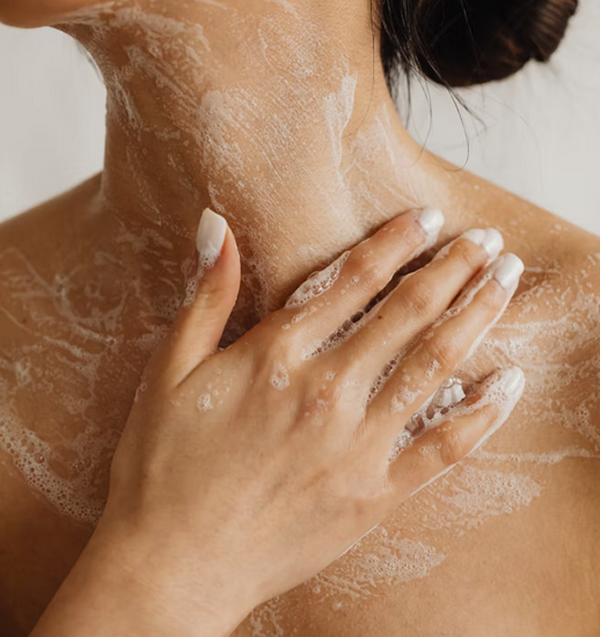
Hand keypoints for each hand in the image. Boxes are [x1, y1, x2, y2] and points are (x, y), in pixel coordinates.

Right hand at [81, 208, 525, 635]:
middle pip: (407, 313)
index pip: (353, 280)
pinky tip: (510, 383)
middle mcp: (326, 391)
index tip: (429, 216)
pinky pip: (443, 448)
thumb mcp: (170, 371)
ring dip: (477, 317)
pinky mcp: (374, 494)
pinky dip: (482, 413)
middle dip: (454, 268)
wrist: (173, 567)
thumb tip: (214, 225)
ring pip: (434, 366)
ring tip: (507, 282)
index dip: (396, 242)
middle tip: (487, 241)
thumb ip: (205, 297)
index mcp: (277, 355)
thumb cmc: (163, 467)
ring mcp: (356, 445)